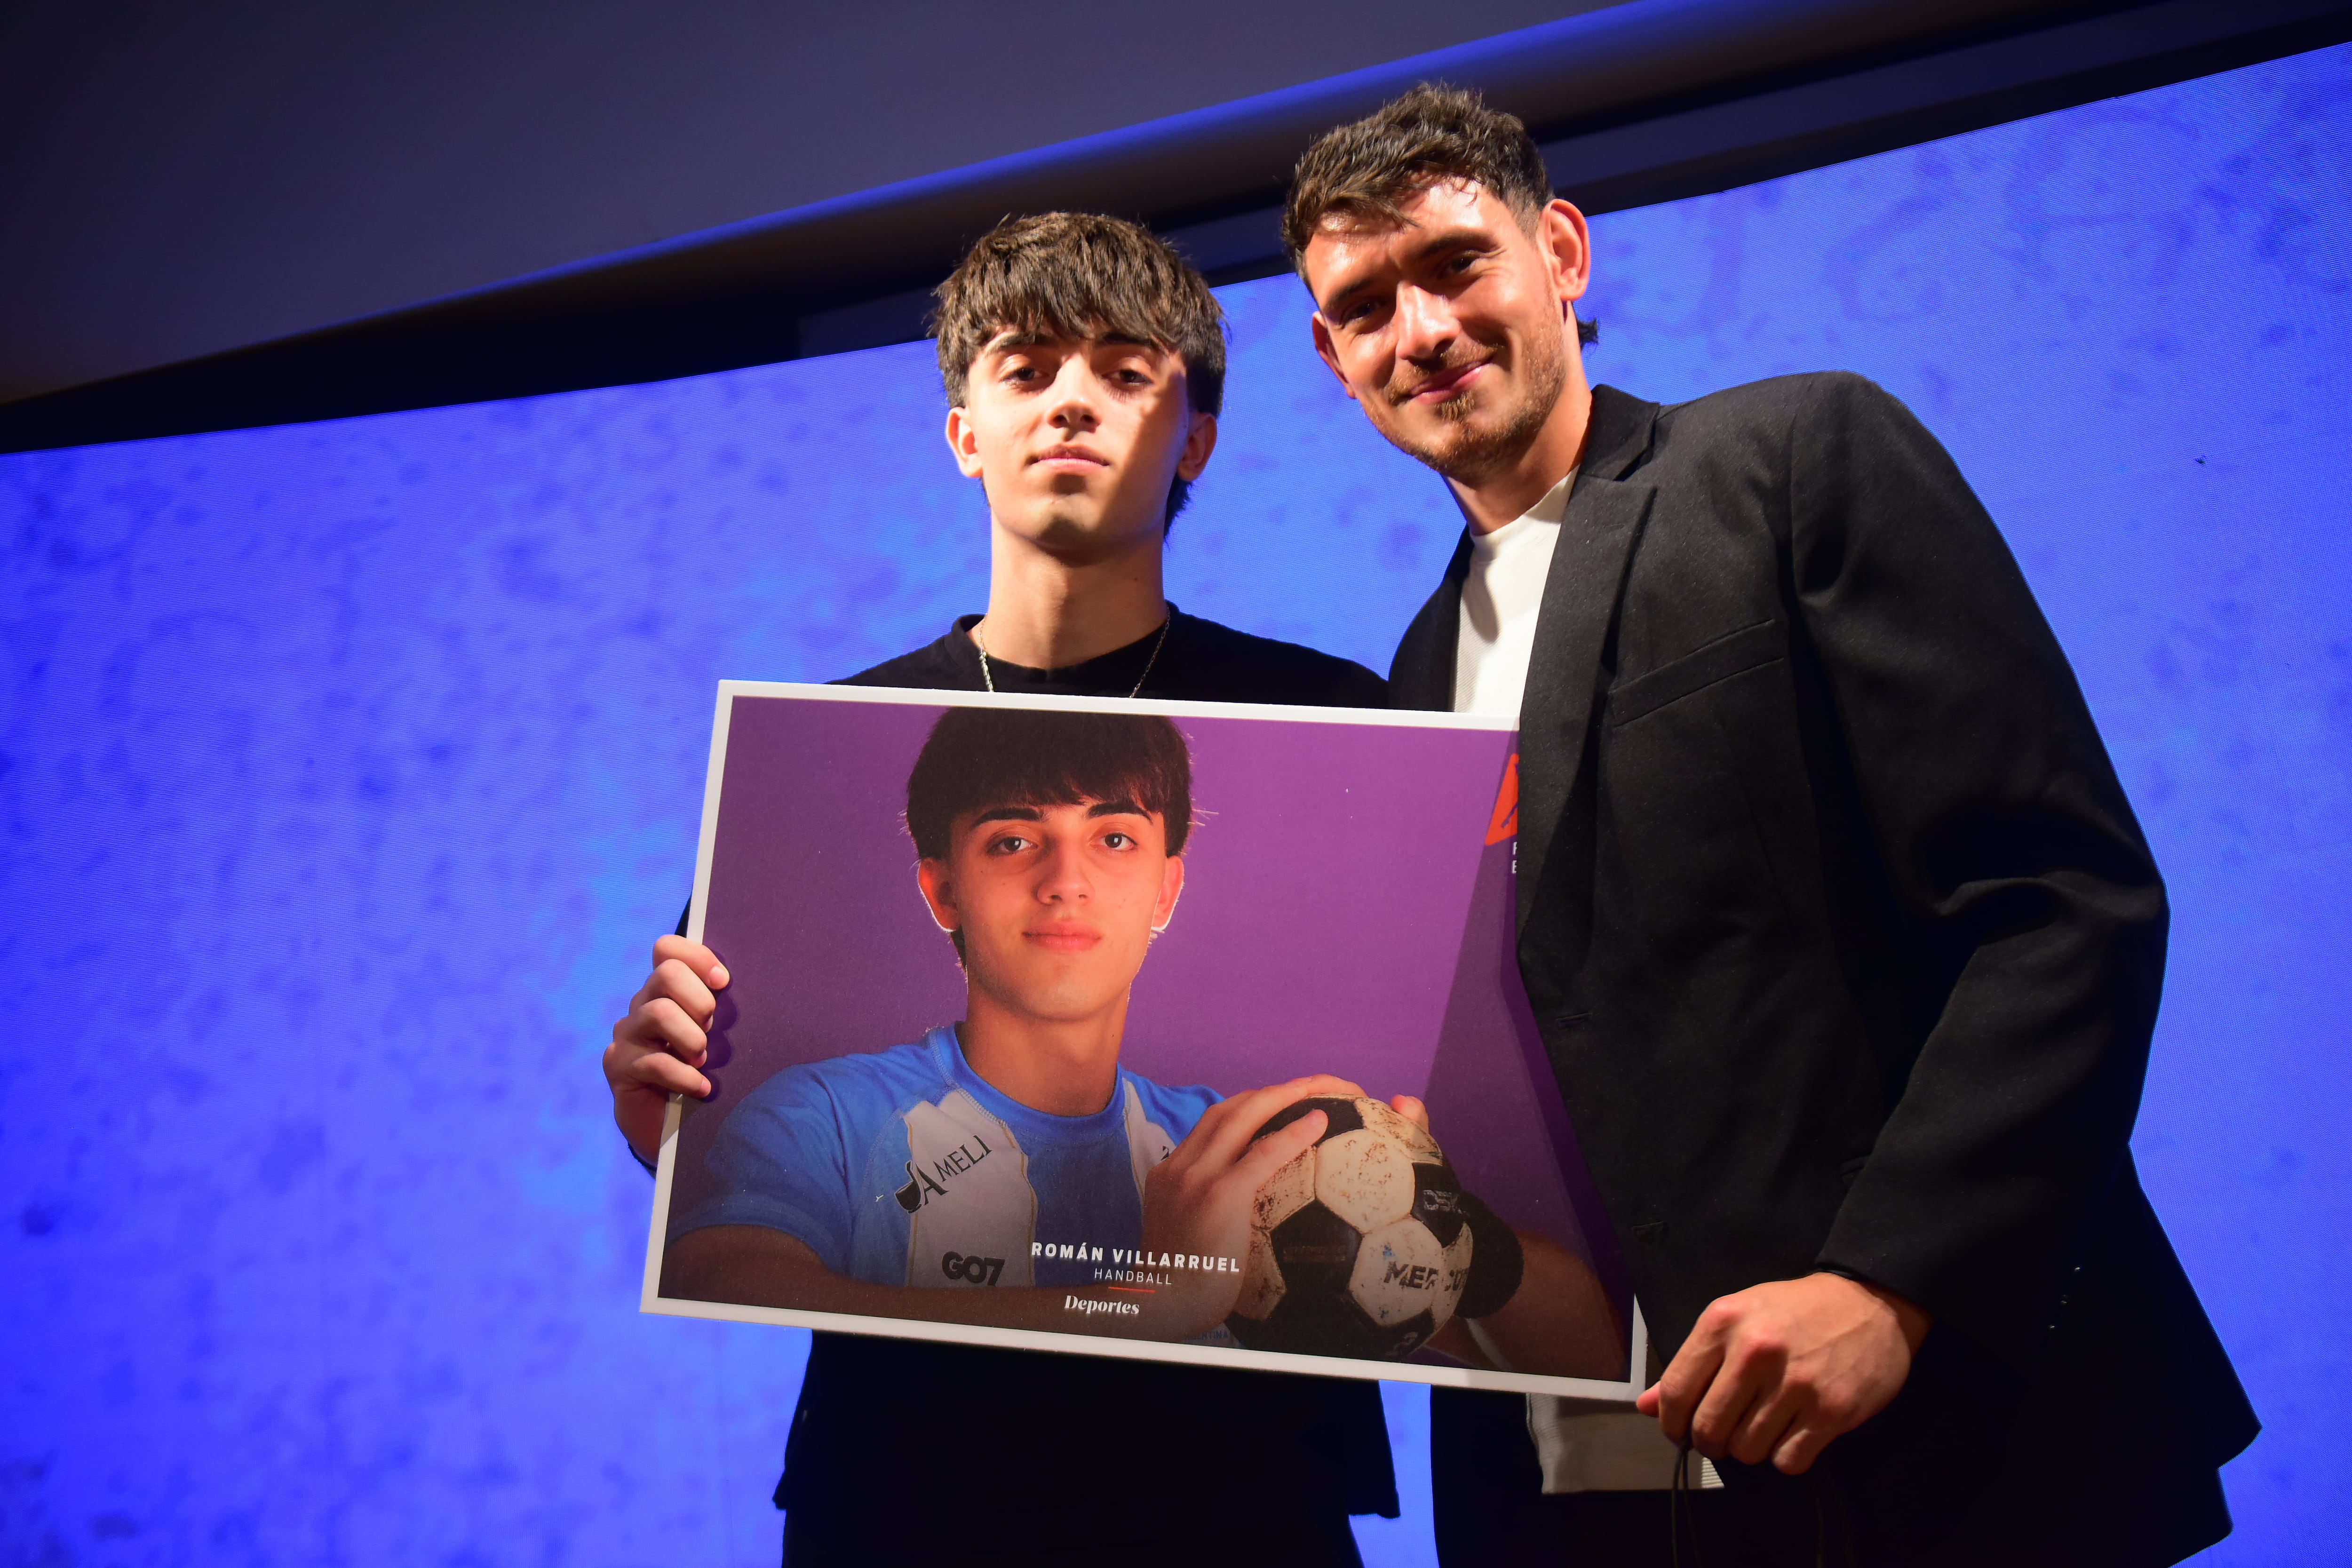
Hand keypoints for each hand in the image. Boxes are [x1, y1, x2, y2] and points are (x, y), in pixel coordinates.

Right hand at [603, 936, 728, 1165]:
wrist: (674, 1130)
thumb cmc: (706, 1074)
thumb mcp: (719, 1037)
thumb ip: (724, 1009)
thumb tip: (755, 985)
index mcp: (665, 991)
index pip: (667, 948)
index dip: (698, 957)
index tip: (724, 983)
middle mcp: (642, 1006)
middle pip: (666, 973)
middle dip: (699, 1000)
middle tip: (713, 1029)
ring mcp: (627, 1035)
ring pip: (658, 1013)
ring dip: (692, 1038)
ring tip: (704, 1061)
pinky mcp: (618, 1066)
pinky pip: (653, 1062)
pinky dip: (685, 1077)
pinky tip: (701, 1089)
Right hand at [1140, 1074, 1361, 1335]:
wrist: (1161, 1303)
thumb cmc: (1181, 1283)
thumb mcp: (1183, 1236)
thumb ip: (1204, 1214)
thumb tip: (1241, 1220)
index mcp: (1170, 1173)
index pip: (1210, 1124)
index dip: (1246, 1107)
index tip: (1276, 1105)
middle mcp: (1180, 1166)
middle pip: (1227, 1110)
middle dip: (1268, 1092)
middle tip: (1305, 1086)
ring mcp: (1197, 1177)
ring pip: (1241, 1116)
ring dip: (1281, 1095)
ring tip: (1316, 1088)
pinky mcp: (1218, 1195)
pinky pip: (1262, 1153)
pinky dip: (1292, 1132)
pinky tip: (1319, 1122)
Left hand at [1636, 1272, 1931, 1474]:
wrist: (1870, 1302)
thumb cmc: (1796, 1310)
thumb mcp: (1736, 1317)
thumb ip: (1692, 1363)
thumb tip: (1647, 1406)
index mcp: (1723, 1323)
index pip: (1676, 1391)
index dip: (1671, 1423)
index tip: (1679, 1432)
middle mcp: (1755, 1351)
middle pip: (1709, 1428)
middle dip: (1710, 1442)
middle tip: (1723, 1436)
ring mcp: (1795, 1383)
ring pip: (1747, 1450)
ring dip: (1750, 1449)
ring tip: (1762, 1427)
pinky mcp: (1830, 1410)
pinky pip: (1788, 1460)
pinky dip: (1785, 1458)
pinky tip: (1792, 1434)